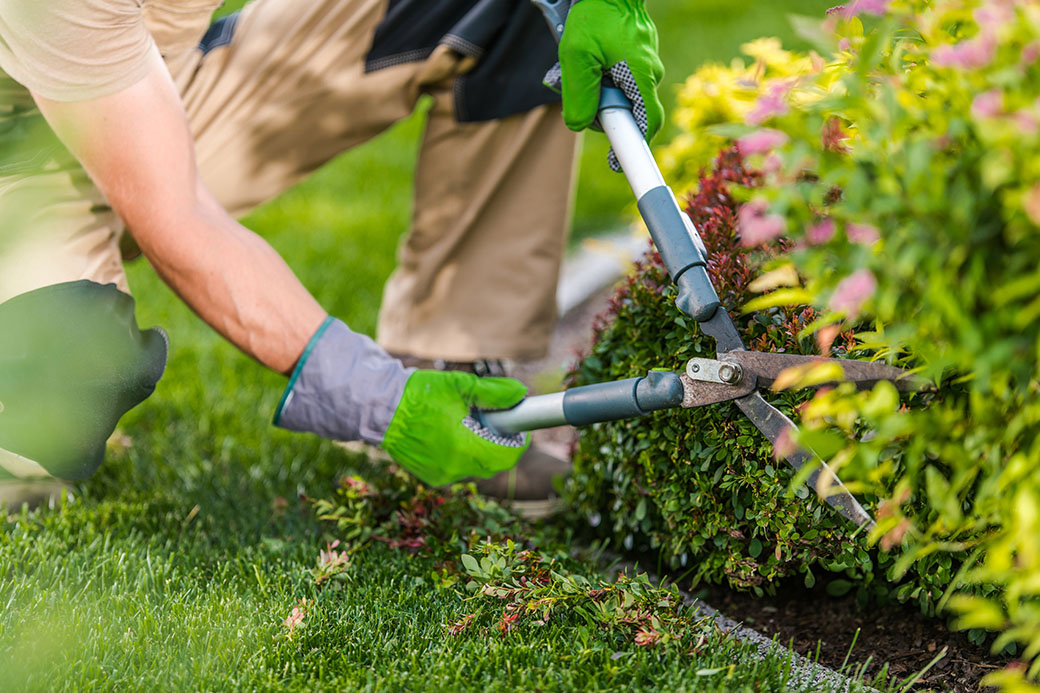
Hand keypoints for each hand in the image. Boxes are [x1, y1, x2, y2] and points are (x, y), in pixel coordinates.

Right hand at [382, 370, 528, 485]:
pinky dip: (462, 455)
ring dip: (481, 450)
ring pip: (476, 467)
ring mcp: (443, 476)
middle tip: (495, 422)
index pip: (508, 455)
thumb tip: (520, 394)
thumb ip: (495, 393)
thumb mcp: (462, 386)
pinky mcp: (431, 477)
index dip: (519, 441)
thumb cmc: (422, 394)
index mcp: (467, 447)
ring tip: (468, 425)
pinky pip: (458, 470)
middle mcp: (456, 468)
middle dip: (501, 444)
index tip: (518, 426)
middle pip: (494, 464)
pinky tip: (451, 435)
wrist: (382, 410)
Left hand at [557, 0, 664, 143]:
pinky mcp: (639, 56)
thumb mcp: (576, 57)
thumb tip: (578, 124)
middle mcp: (650, 73)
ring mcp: (647, 64)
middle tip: (583, 93)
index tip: (618, 164)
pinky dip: (605, 77)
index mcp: (641, 78)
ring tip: (585, 68)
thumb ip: (578, 94)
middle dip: (604, 110)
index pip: (647, 124)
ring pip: (623, 94)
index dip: (633, 149)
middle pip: (629, 111)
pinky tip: (592, 60)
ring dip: (601, 90)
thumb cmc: (595, 16)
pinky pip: (623, 78)